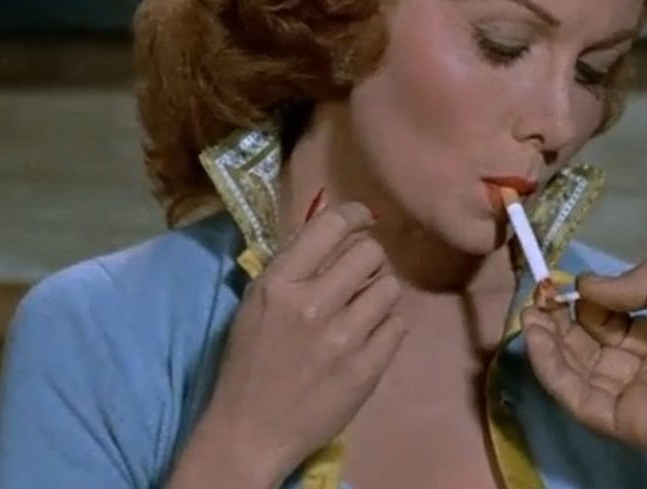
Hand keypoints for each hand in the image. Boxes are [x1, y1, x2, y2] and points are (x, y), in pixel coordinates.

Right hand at [173, 202, 404, 487]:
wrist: (251, 432)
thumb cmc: (248, 364)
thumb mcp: (256, 304)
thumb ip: (292, 267)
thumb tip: (330, 228)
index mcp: (279, 284)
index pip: (331, 225)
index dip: (355, 215)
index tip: (363, 219)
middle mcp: (313, 304)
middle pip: (370, 252)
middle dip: (370, 259)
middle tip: (360, 275)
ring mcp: (343, 338)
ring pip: (390, 287)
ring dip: (380, 293)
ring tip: (364, 309)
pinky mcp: (366, 369)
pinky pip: (398, 325)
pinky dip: (387, 327)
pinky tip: (369, 337)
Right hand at [522, 263, 646, 478]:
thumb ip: (644, 285)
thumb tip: (586, 285)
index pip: (613, 316)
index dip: (588, 298)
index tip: (563, 279)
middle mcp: (642, 365)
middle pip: (589, 341)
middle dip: (561, 317)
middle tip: (537, 294)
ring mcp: (630, 394)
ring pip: (576, 368)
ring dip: (549, 341)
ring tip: (529, 312)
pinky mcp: (623, 421)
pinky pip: (578, 396)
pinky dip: (553, 369)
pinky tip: (539, 339)